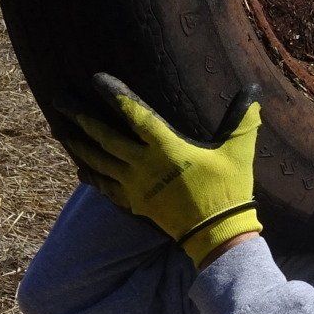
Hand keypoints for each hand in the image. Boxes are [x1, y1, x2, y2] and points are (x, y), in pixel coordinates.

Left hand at [67, 74, 260, 264]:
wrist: (218, 234)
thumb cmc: (228, 190)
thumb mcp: (238, 151)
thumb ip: (242, 119)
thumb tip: (254, 89)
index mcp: (166, 147)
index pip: (134, 114)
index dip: (114, 95)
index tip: (95, 80)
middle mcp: (143, 165)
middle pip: (104, 137)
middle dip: (80, 116)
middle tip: (59, 99)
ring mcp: (135, 186)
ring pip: (97, 161)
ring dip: (77, 143)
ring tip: (59, 128)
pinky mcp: (135, 203)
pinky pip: (105, 186)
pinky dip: (90, 174)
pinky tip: (79, 166)